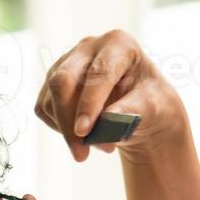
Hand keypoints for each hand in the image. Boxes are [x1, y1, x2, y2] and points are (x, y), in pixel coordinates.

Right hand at [36, 29, 190, 162]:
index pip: (98, 72)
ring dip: (68, 131)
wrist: (142, 111)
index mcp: (119, 44)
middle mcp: (89, 47)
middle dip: (68, 121)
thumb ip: (133, 110)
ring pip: (50, 98)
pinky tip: (85, 136)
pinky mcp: (52, 82)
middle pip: (63, 81)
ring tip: (101, 145)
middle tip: (81, 155)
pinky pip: (44, 109)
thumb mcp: (155, 107)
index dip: (89, 103)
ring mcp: (67, 63)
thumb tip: (106, 121)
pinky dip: (60, 129)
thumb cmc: (152, 104)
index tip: (85, 133)